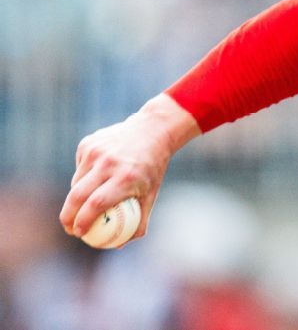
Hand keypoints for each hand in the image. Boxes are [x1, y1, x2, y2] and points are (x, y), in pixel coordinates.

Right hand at [60, 94, 199, 244]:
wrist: (152, 130)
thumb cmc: (152, 167)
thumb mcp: (152, 193)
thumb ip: (139, 220)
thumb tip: (119, 245)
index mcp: (126, 177)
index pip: (96, 204)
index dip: (83, 221)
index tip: (78, 233)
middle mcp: (109, 163)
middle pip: (77, 195)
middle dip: (67, 216)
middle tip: (69, 227)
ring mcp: (96, 152)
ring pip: (76, 182)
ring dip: (76, 197)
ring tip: (84, 205)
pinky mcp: (88, 144)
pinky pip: (79, 168)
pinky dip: (83, 177)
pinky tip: (97, 176)